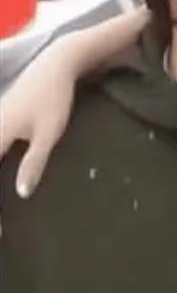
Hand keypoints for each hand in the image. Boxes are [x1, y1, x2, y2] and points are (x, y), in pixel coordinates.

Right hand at [0, 38, 80, 222]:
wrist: (56, 64)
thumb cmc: (54, 99)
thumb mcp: (48, 134)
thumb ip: (34, 163)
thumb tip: (20, 194)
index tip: (2, 228)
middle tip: (5, 227)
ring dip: (1, 178)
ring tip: (6, 215)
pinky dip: (1, 157)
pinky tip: (9, 175)